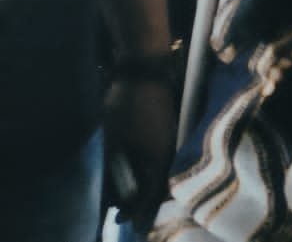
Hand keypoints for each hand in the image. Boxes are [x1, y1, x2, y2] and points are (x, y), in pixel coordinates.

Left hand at [104, 75, 177, 229]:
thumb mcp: (117, 140)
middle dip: (142, 201)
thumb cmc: (128, 105)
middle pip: (160, 184)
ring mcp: (173, 137)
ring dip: (145, 184)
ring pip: (161, 169)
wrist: (145, 68)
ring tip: (125, 195)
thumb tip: (118, 195)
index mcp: (162, 156)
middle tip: (123, 213)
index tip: (129, 225)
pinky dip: (149, 168)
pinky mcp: (170, 127)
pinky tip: (136, 170)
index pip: (153, 194)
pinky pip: (162, 156)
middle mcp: (172, 149)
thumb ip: (120, 169)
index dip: (141, 211)